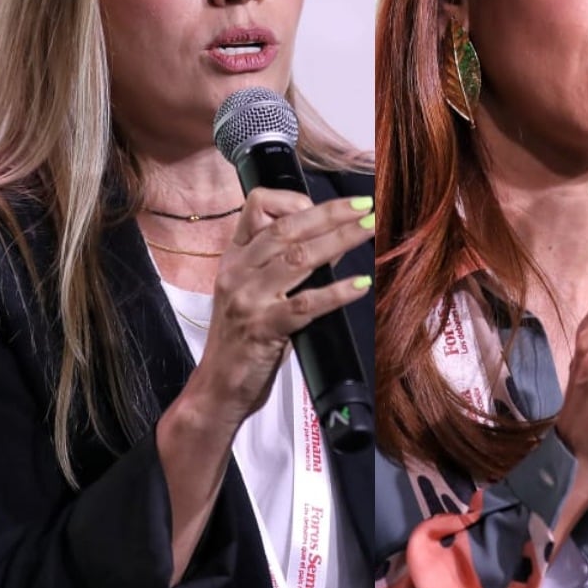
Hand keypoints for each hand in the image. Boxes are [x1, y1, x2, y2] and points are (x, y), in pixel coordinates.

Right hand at [183, 191, 374, 431]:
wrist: (217, 387)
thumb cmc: (244, 337)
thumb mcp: (255, 291)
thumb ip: (285, 264)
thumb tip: (335, 240)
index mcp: (236, 257)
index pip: (257, 207)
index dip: (296, 200)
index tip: (332, 205)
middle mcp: (238, 272)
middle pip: (287, 228)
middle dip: (330, 214)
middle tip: (365, 206)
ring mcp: (248, 300)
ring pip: (298, 259)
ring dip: (340, 241)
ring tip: (370, 230)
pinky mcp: (262, 329)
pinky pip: (305, 305)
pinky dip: (336, 293)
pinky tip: (360, 285)